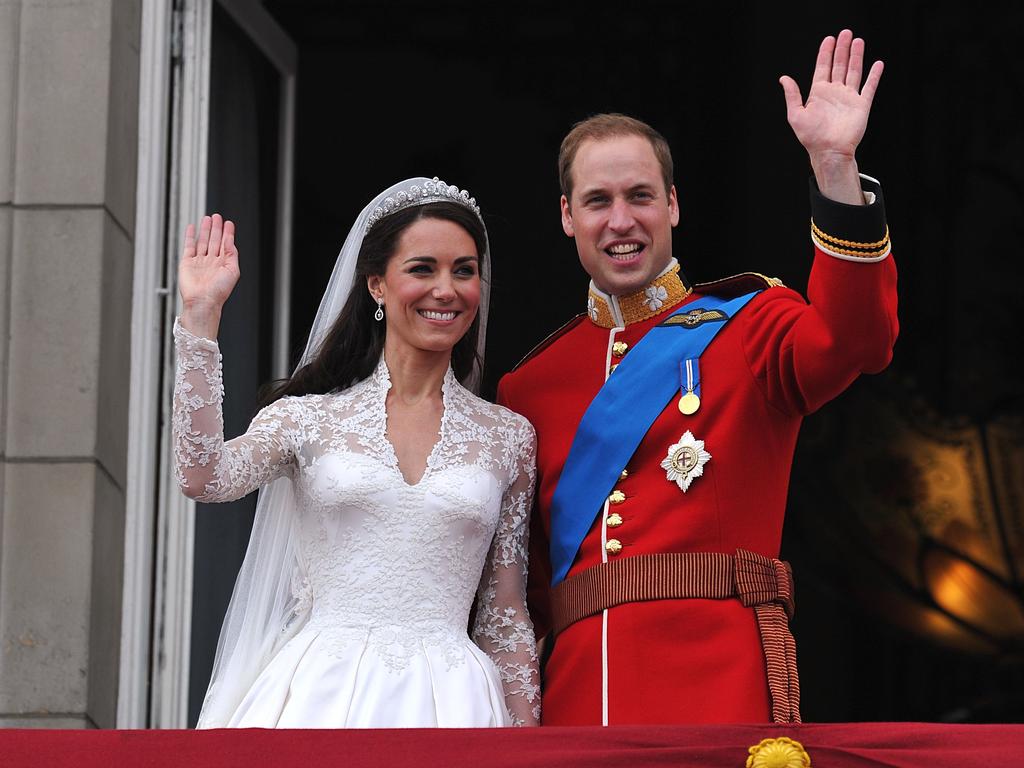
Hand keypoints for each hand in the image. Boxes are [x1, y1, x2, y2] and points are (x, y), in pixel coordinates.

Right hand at [178, 213, 238, 337]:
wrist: (203, 301)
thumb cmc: (219, 291)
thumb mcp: (233, 271)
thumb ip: (232, 254)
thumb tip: (231, 241)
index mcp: (224, 264)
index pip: (226, 245)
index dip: (227, 233)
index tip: (229, 223)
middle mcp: (212, 262)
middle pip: (214, 240)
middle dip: (216, 228)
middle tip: (217, 216)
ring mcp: (199, 261)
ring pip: (203, 241)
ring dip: (205, 230)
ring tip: (207, 218)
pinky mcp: (187, 262)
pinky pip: (189, 246)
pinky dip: (190, 236)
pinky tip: (192, 228)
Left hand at [780, 30, 882, 203]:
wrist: (829, 151)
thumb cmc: (811, 137)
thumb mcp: (796, 114)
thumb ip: (792, 95)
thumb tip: (784, 78)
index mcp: (818, 93)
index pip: (823, 67)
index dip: (825, 53)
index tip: (829, 39)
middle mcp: (834, 93)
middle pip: (839, 65)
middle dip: (842, 49)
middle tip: (845, 33)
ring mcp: (849, 97)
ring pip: (854, 71)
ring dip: (856, 56)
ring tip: (858, 41)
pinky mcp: (861, 105)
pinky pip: (869, 87)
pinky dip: (874, 75)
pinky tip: (877, 64)